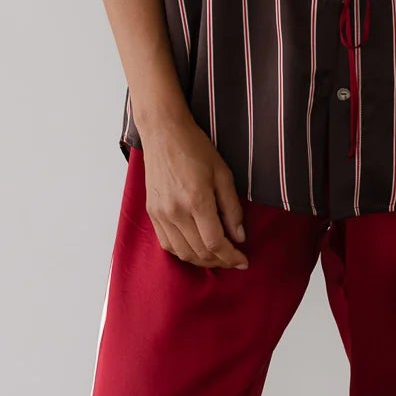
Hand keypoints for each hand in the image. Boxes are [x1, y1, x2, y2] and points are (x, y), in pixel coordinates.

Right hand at [134, 117, 248, 268]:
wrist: (163, 134)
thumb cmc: (196, 149)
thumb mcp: (223, 174)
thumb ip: (232, 208)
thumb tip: (239, 237)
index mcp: (196, 200)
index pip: (215, 243)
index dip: (231, 257)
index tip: (243, 261)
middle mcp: (175, 211)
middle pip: (200, 252)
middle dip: (220, 261)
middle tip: (234, 259)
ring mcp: (160, 214)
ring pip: (183, 253)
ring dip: (202, 261)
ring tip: (217, 257)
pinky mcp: (152, 213)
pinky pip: (167, 244)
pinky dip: (183, 252)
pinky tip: (196, 248)